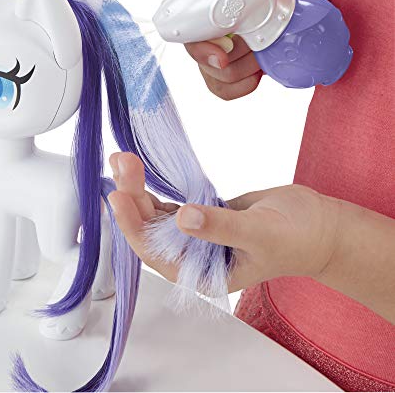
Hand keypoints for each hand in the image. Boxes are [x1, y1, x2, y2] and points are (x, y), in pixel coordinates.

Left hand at [108, 152, 340, 292]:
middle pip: (151, 230)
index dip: (134, 227)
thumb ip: (220, 226)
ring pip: (157, 215)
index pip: (157, 254)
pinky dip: (155, 189)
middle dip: (133, 198)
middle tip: (120, 163)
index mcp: (203, 274)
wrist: (317, 225)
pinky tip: (140, 173)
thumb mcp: (260, 233)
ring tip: (123, 161)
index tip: (117, 197)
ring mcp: (196, 236)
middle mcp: (193, 258)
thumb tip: (183, 217)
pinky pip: (170, 205)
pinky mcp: (201, 216)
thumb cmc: (297, 237)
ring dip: (139, 189)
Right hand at [186, 0, 334, 100]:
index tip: (222, 59)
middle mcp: (206, 33)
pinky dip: (244, 85)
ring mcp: (215, 56)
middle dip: (237, 59)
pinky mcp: (225, 77)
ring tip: (264, 55)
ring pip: (218, 78)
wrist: (299, 18)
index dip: (202, 50)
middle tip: (261, 48)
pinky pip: (224, 91)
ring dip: (246, 70)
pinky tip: (258, 74)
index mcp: (211, 7)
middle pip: (205, 62)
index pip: (189, 34)